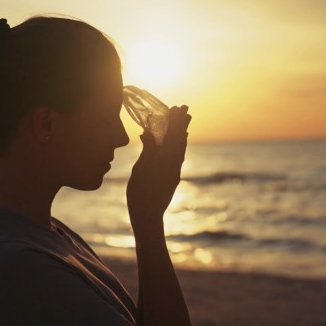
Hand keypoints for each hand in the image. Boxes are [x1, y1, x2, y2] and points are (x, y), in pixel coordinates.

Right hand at [126, 106, 191, 229]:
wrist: (148, 217)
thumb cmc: (139, 194)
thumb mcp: (140, 169)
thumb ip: (148, 150)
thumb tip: (149, 132)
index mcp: (166, 160)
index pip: (173, 134)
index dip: (175, 120)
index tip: (177, 107)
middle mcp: (174, 164)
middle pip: (180, 139)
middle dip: (182, 123)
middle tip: (185, 109)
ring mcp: (175, 171)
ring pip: (181, 148)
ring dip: (182, 133)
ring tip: (184, 121)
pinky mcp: (173, 177)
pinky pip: (178, 156)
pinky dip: (179, 145)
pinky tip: (178, 143)